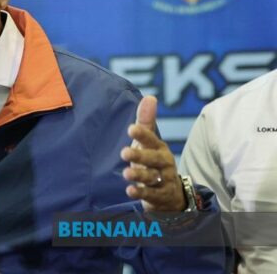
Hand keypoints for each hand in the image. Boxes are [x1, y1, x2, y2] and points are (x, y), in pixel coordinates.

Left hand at [120, 95, 186, 211]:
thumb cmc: (153, 162)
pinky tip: (130, 191)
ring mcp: (163, 181)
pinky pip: (152, 195)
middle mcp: (163, 164)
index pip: (151, 139)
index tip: (131, 128)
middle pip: (154, 159)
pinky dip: (141, 193)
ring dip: (139, 176)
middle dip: (140, 156)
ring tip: (126, 173)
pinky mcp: (160, 197)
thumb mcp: (149, 143)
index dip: (142, 134)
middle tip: (124, 153)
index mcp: (159, 148)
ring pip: (152, 178)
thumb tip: (150, 97)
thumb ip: (146, 121)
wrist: (170, 194)